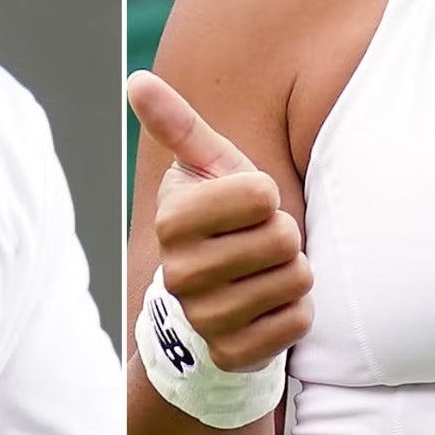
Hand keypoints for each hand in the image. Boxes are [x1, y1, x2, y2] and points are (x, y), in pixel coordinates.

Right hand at [128, 70, 312, 372]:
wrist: (217, 295)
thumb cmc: (221, 216)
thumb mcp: (206, 166)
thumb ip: (177, 124)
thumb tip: (136, 80)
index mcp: (172, 220)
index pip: (261, 194)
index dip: (266, 194)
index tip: (247, 205)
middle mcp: (180, 274)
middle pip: (282, 237)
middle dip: (285, 234)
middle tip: (260, 240)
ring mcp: (205, 319)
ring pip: (295, 278)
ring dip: (293, 271)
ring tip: (265, 270)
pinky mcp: (234, 354)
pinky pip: (298, 321)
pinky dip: (297, 310)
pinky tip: (269, 305)